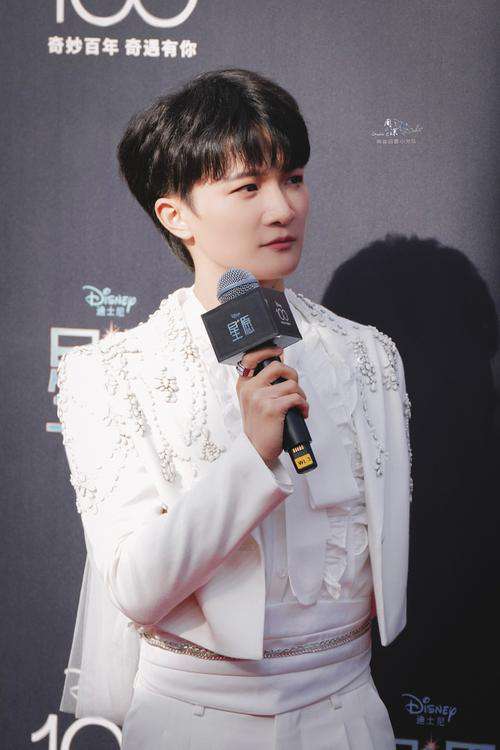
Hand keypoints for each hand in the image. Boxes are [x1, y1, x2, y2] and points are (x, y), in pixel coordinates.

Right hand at [235, 345, 308, 466]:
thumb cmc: (258, 426)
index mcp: (244, 385)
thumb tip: (279, 363)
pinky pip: (296, 398)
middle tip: (294, 387)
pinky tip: (301, 412)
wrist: (257, 450)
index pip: (251, 358)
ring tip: (298, 405)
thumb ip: (262, 385)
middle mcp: (250, 389)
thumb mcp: (253, 402)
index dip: (267, 350)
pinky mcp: (272, 408)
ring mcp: (260, 398)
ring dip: (301, 395)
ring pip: (291, 384)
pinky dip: (304, 405)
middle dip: (292, 375)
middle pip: (277, 367)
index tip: (278, 350)